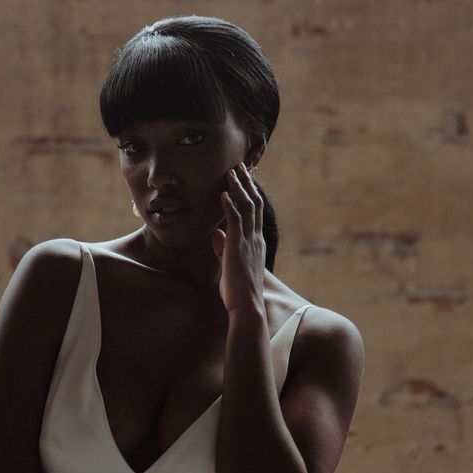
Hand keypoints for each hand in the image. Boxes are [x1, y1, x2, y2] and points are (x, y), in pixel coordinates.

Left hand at [212, 162, 265, 315]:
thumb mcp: (230, 265)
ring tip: (231, 171)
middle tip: (240, 166)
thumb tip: (216, 234)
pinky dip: (230, 205)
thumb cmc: (238, 292)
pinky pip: (236, 220)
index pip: (254, 211)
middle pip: (253, 203)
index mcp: (256, 242)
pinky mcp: (239, 246)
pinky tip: (224, 193)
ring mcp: (249, 241)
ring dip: (238, 187)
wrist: (247, 307)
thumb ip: (224, 248)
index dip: (249, 193)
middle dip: (246, 182)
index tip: (243, 178)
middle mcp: (256, 238)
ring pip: (246, 207)